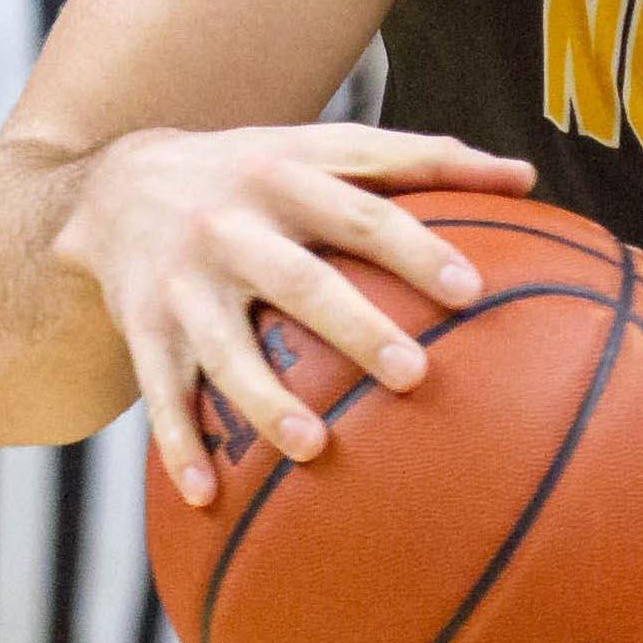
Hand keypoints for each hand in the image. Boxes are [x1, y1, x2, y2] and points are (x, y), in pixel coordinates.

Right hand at [47, 126, 531, 504]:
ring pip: (224, 349)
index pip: (363, 212)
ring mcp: (181, 284)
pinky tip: (206, 495)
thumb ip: (423, 160)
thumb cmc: (259, 171)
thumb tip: (526, 177)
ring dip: (264, 401)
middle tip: (415, 374)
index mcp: (286, 177)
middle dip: (353, 328)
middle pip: (297, 281)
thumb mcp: (329, 147)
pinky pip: (160, 394)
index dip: (415, 249)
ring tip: (313, 448)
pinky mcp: (143, 331)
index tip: (471, 289)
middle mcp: (229, 228)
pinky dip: (180, 444)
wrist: (116, 186)